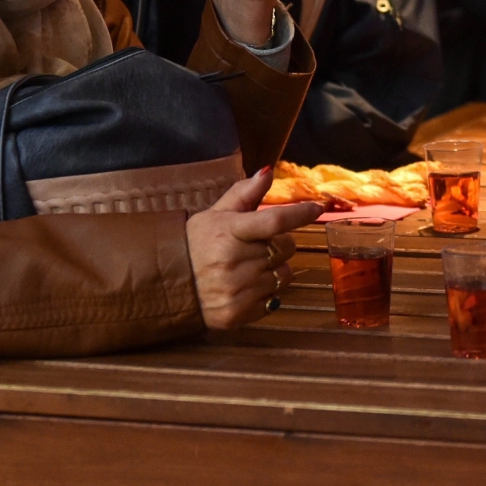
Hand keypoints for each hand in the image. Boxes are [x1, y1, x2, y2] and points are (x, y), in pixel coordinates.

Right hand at [184, 168, 321, 330]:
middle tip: (257, 246)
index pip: (275, 220)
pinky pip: (275, 299)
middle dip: (278, 245)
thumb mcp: (216, 214)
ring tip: (249, 268)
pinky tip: (246, 287)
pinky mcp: (239, 313)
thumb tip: (268, 171)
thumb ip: (244, 193)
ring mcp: (237, 289)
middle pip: (285, 248)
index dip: (300, 213)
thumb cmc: (196, 244)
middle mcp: (234, 261)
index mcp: (229, 231)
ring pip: (284, 275)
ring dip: (274, 270)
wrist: (168, 284)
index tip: (317, 207)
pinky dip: (266, 293)